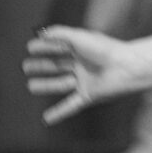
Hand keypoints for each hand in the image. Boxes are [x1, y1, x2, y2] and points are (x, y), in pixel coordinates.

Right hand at [23, 26, 149, 124]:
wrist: (126, 68)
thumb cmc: (104, 50)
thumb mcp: (79, 38)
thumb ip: (59, 34)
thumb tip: (42, 32)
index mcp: (83, 49)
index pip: (60, 47)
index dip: (45, 47)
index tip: (30, 47)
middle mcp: (84, 65)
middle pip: (58, 66)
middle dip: (42, 66)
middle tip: (25, 66)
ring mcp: (86, 81)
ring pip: (61, 84)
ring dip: (46, 86)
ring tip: (30, 86)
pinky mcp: (89, 96)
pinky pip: (71, 106)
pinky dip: (59, 113)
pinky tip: (46, 119)